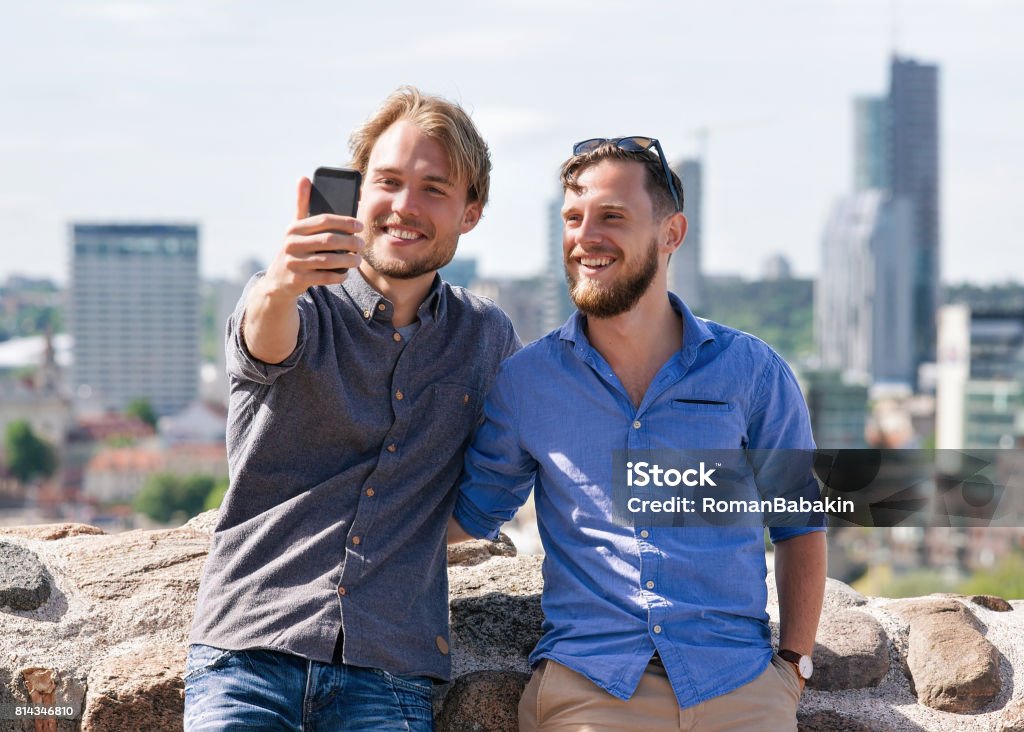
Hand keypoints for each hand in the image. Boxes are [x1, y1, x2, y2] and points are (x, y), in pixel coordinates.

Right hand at [262, 177, 364, 300]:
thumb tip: (303, 178)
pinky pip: (324, 277)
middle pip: (329, 240)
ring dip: (348, 260)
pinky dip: (338, 275)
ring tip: (358, 259)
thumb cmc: (295, 247)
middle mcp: (292, 244)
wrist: (278, 280)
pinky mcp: (298, 279)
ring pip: (329, 260)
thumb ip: (302, 204)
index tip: (360, 226)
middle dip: (350, 242)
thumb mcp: (295, 227)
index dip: (345, 222)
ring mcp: (294, 262)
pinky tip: (346, 273)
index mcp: (294, 228)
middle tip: (362, 244)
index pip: (324, 220)